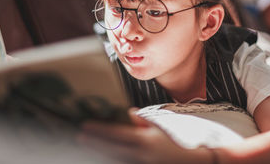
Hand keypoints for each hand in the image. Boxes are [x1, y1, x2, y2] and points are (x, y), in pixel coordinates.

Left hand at [77, 108, 210, 163]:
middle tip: (80, 137)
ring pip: (114, 159)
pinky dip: (112, 159)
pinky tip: (103, 156)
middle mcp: (139, 154)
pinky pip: (122, 163)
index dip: (99, 130)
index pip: (115, 134)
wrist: (190, 163)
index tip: (85, 127)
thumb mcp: (158, 129)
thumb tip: (129, 111)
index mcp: (143, 140)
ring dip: (100, 153)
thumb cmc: (172, 145)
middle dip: (94, 143)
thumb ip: (142, 120)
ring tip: (86, 148)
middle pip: (110, 148)